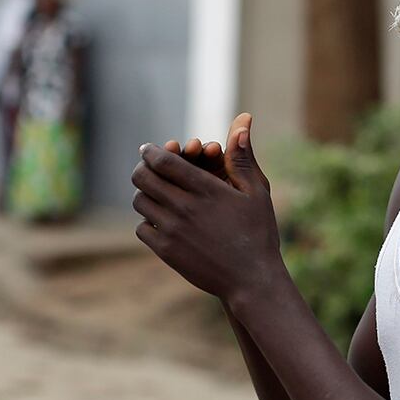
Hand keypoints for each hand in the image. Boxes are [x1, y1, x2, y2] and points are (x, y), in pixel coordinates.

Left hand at [131, 113, 279, 301]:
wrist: (252, 279)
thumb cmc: (259, 233)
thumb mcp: (257, 192)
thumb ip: (242, 157)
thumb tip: (243, 120)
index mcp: (207, 190)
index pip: (164, 161)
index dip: (151, 151)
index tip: (148, 149)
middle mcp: (185, 208)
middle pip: (144, 178)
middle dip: (143, 168)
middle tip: (147, 169)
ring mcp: (173, 231)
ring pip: (140, 202)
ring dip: (144, 194)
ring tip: (154, 194)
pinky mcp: (167, 251)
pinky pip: (142, 228)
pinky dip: (147, 221)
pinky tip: (160, 220)